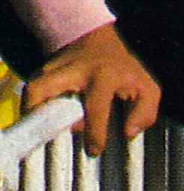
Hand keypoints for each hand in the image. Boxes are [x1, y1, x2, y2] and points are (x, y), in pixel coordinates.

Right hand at [25, 23, 161, 151]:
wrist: (97, 39)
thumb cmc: (123, 69)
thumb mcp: (146, 86)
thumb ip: (145, 112)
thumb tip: (128, 134)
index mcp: (103, 75)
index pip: (95, 106)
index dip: (95, 131)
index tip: (93, 150)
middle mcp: (73, 70)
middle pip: (44, 90)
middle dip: (41, 117)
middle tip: (49, 139)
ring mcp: (52, 69)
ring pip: (32, 91)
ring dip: (32, 114)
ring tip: (41, 133)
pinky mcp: (40, 72)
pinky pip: (30, 94)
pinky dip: (31, 110)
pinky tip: (38, 124)